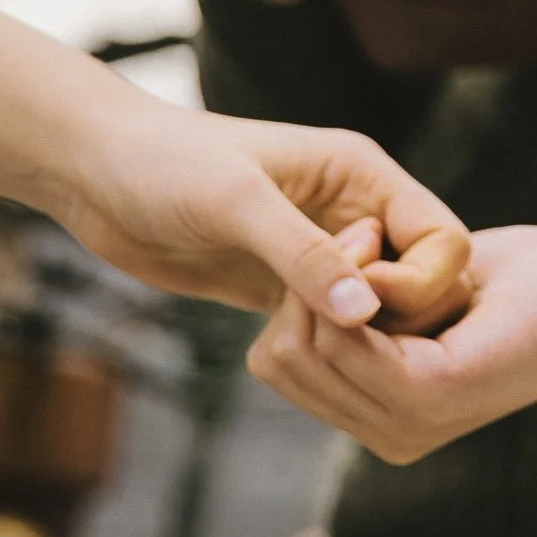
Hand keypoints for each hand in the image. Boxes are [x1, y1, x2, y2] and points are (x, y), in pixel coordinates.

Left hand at [60, 97, 472, 331]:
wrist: (97, 173)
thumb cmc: (168, 164)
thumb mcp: (239, 202)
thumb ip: (304, 255)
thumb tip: (367, 313)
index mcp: (362, 174)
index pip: (438, 238)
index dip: (422, 284)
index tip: (372, 312)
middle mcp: (351, 212)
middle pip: (415, 281)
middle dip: (397, 323)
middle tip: (348, 352)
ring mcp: (316, 252)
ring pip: (373, 312)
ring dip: (359, 345)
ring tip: (322, 367)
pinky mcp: (280, 287)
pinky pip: (327, 329)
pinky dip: (325, 353)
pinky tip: (301, 373)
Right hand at [252, 222, 536, 458]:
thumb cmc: (520, 280)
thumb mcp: (419, 295)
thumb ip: (364, 309)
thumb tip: (299, 295)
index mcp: (381, 419)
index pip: (276, 366)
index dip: (295, 294)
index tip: (351, 245)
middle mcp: (388, 437)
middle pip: (278, 360)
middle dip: (305, 288)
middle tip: (370, 238)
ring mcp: (409, 424)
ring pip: (305, 345)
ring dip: (335, 277)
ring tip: (386, 240)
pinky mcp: (435, 394)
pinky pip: (347, 338)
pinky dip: (362, 282)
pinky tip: (395, 253)